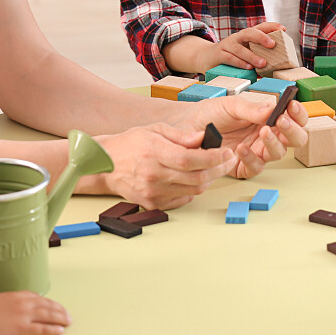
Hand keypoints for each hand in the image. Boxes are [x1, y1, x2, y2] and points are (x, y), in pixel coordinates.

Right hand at [0, 290, 69, 334]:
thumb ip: (2, 306)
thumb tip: (4, 311)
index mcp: (13, 295)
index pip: (36, 297)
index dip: (48, 302)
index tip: (54, 306)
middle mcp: (21, 302)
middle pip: (46, 304)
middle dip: (58, 309)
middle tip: (67, 314)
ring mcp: (22, 314)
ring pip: (48, 315)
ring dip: (60, 318)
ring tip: (68, 322)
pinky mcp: (21, 328)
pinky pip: (42, 328)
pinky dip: (53, 329)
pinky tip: (60, 331)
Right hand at [94, 123, 236, 209]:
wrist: (106, 165)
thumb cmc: (131, 144)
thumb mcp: (155, 130)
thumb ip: (181, 135)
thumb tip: (204, 137)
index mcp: (154, 152)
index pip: (190, 159)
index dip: (213, 157)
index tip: (227, 152)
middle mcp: (154, 175)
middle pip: (196, 177)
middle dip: (218, 169)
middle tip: (229, 160)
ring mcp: (153, 192)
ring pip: (193, 190)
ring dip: (209, 179)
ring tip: (215, 168)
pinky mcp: (153, 204)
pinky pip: (183, 198)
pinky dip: (194, 189)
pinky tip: (196, 178)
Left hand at [184, 94, 308, 178]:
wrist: (188, 128)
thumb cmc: (211, 113)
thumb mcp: (231, 105)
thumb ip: (252, 109)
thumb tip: (274, 110)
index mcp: (269, 118)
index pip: (294, 118)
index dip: (298, 114)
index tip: (292, 106)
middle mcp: (267, 135)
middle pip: (295, 139)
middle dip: (293, 131)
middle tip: (281, 121)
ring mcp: (257, 152)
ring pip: (279, 153)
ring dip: (274, 142)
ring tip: (262, 131)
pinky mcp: (243, 167)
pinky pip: (256, 167)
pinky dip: (251, 159)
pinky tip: (241, 148)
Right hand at [207, 22, 283, 71]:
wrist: (207, 57)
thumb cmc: (231, 56)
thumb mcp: (245, 52)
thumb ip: (258, 55)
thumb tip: (276, 66)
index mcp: (246, 36)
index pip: (260, 27)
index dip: (271, 26)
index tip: (283, 28)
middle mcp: (237, 37)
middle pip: (249, 33)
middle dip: (261, 37)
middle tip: (272, 44)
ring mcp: (227, 45)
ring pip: (240, 48)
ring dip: (252, 55)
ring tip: (263, 63)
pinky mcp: (219, 54)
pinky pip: (230, 58)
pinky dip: (240, 63)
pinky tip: (248, 67)